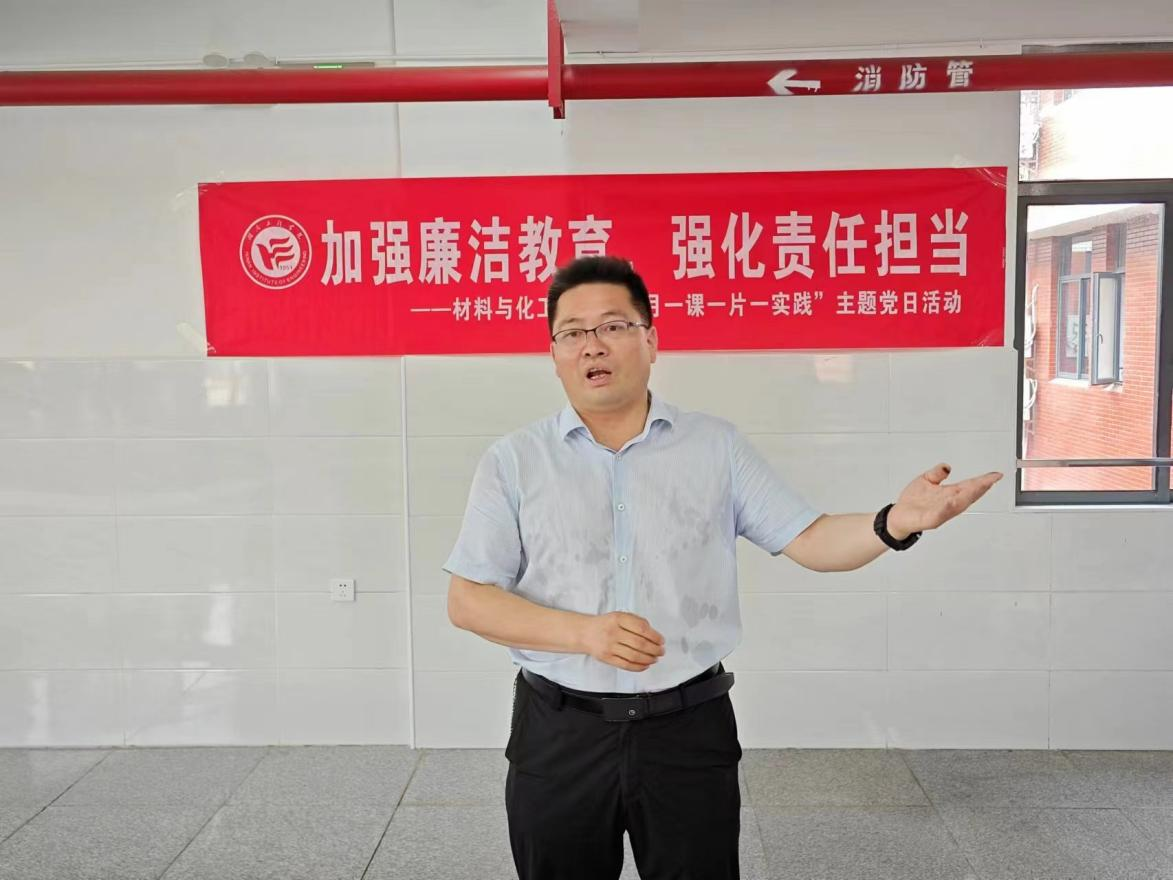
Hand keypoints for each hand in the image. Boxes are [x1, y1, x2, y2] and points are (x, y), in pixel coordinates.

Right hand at [579, 612, 664, 671]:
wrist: (584, 633)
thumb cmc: (606, 624)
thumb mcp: (619, 615)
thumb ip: (636, 621)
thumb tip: (653, 633)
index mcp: (618, 619)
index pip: (641, 628)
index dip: (655, 636)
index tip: (661, 641)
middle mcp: (613, 632)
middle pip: (639, 643)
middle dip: (654, 649)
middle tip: (661, 651)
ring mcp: (609, 646)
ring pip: (634, 656)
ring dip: (648, 659)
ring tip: (655, 659)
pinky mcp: (606, 658)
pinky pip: (626, 665)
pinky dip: (638, 667)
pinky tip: (645, 665)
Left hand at [889, 463, 1003, 537]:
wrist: (898, 515)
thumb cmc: (913, 501)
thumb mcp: (926, 480)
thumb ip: (937, 473)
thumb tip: (947, 466)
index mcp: (949, 494)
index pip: (970, 486)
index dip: (983, 481)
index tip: (996, 475)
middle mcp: (948, 503)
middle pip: (968, 495)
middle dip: (981, 487)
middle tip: (992, 479)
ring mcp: (941, 512)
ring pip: (958, 504)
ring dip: (969, 496)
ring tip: (980, 487)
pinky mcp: (930, 519)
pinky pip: (940, 514)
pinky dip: (946, 508)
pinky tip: (952, 502)